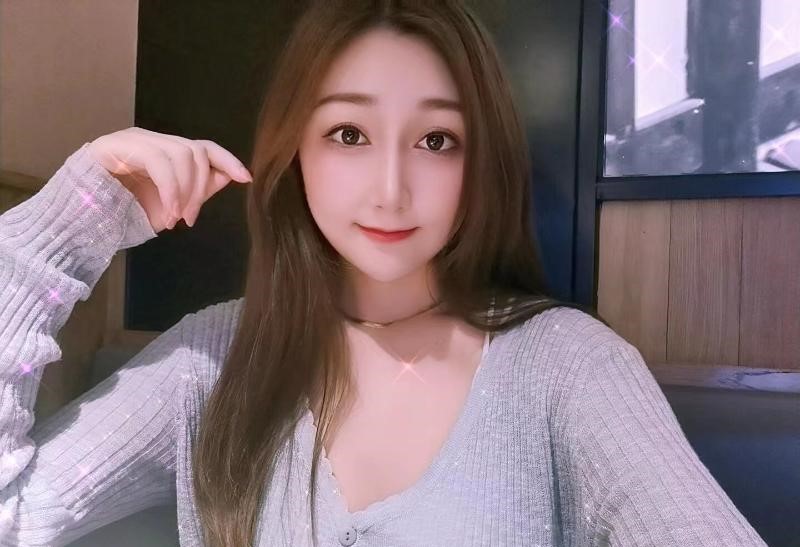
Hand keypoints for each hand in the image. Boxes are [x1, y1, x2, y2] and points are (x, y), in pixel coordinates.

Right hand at [86, 126, 252, 232]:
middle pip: (196, 153)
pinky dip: (169, 189)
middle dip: (200, 189)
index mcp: (168, 153)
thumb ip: (197, 191)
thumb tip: (227, 177)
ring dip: (184, 192)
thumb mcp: (170, 206)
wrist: (81, 218)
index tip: (246, 178)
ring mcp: (135, 139)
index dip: (228, 160)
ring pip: (180, 155)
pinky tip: (167, 212)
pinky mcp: (117, 144)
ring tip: (175, 218)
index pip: (205, 147)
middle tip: (190, 218)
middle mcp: (154, 140)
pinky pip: (157, 161)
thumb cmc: (124, 212)